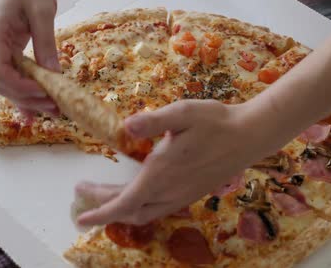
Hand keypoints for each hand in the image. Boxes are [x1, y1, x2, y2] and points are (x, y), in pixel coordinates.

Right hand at [0, 0, 59, 117]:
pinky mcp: (3, 53)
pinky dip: (23, 93)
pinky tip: (34, 111)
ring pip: (6, 83)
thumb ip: (45, 42)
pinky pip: (11, 76)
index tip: (44, 92)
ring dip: (27, 99)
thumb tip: (53, 74)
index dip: (19, 86)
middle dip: (27, 98)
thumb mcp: (42, 10)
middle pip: (1, 82)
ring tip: (53, 111)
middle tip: (55, 107)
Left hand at [74, 99, 283, 225]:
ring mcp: (182, 195)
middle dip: (104, 206)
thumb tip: (125, 126)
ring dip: (122, 208)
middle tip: (85, 191)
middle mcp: (170, 191)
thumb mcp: (183, 113)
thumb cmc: (216, 122)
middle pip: (130, 211)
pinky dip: (140, 207)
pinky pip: (158, 209)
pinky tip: (138, 192)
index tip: (81, 217)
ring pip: (144, 213)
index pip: (123, 203)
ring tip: (106, 193)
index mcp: (162, 174)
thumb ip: (153, 121)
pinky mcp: (192, 193)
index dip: (100, 212)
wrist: (250, 135)